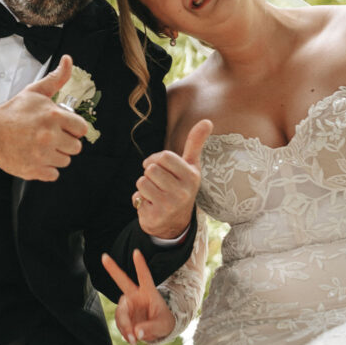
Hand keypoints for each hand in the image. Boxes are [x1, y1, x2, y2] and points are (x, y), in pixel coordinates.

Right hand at [0, 55, 89, 180]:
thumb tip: (68, 61)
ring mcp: (41, 155)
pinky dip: (46, 168)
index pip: (81, 129)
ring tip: (41, 146)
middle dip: (65, 142)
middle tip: (50, 136)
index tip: (63, 127)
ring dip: (56, 155)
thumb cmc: (13, 112)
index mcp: (52, 116)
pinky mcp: (33, 170)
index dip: (73, 128)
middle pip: (76, 147)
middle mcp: (49, 136)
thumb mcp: (35, 92)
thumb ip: (56, 79)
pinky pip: (53, 174)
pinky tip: (36, 157)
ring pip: (65, 161)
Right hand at [101, 249, 174, 344]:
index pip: (144, 277)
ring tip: (133, 339)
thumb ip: (151, 328)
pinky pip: (120, 323)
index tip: (136, 252)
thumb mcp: (163, 326)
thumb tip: (136, 332)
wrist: (158, 330)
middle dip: (112, 268)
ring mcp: (128, 304)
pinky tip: (132, 339)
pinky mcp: (124, 315)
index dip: (140, 265)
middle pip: (122, 281)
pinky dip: (124, 332)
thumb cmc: (164, 322)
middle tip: (104, 257)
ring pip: (120, 312)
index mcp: (149, 292)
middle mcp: (136, 295)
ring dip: (124, 325)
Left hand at [134, 119, 212, 239]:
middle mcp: (184, 191)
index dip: (156, 159)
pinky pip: (138, 196)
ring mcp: (170, 205)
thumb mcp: (190, 166)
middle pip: (152, 168)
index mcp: (192, 176)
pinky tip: (151, 204)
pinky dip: (140, 198)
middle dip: (150, 173)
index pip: (165, 157)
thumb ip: (195, 143)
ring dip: (144, 186)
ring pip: (143, 181)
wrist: (174, 223)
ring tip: (154, 194)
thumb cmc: (180, 186)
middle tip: (158, 183)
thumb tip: (207, 121)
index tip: (159, 166)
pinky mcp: (156, 215)